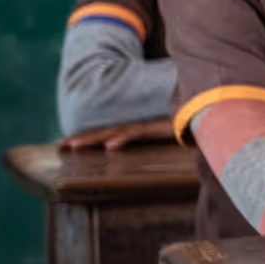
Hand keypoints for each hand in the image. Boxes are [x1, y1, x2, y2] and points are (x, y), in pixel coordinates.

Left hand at [61, 115, 177, 151]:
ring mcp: (146, 125)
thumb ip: (154, 140)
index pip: (108, 133)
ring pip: (114, 132)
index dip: (89, 137)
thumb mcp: (166, 137)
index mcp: (137, 128)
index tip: (69, 144)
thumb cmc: (188, 126)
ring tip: (74, 146)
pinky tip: (110, 146)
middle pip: (105, 132)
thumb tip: (148, 151)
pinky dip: (122, 139)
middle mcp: (137, 125)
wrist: (203, 112)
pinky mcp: (157, 128)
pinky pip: (136, 133)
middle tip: (60, 145)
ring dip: (92, 139)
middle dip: (81, 138)